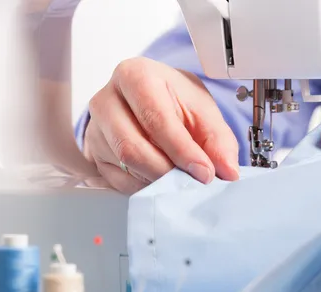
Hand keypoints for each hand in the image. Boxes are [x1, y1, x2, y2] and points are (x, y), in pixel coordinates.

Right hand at [83, 57, 239, 194]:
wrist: (150, 98)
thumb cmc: (173, 100)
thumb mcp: (202, 110)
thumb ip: (218, 139)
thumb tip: (227, 170)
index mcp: (134, 76)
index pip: (155, 119)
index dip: (182, 151)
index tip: (205, 172)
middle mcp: (106, 100)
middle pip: (132, 148)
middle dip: (167, 171)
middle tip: (193, 181)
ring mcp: (95, 128)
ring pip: (124, 167)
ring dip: (157, 180)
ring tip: (179, 176)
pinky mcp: (94, 153)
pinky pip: (118, 181)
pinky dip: (144, 185)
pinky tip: (160, 176)